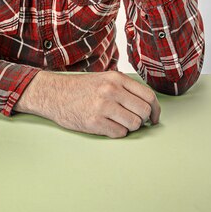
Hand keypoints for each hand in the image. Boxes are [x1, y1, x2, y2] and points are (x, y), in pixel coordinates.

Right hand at [14, 70, 160, 137]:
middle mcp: (111, 90)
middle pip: (144, 111)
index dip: (155, 109)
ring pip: (134, 124)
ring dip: (129, 127)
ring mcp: (103, 106)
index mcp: (116, 78)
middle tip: (135, 121)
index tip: (154, 117)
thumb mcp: (104, 79)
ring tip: (118, 122)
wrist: (54, 94)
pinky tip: (107, 126)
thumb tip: (148, 104)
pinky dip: (117, 133)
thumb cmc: (81, 88)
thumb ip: (124, 88)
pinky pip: (120, 133)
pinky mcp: (94, 122)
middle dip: (142, 119)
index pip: (148, 95)